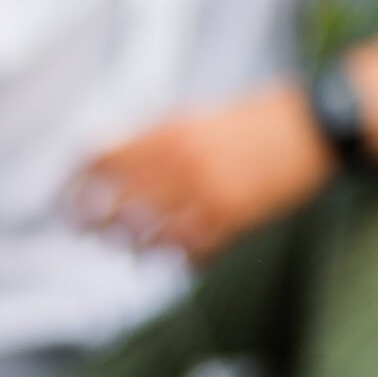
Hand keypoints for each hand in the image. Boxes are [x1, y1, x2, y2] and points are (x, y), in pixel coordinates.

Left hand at [77, 84, 335, 263]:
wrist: (311, 129)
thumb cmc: (254, 122)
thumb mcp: (197, 118)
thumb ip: (157, 141)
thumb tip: (113, 163)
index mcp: (169, 133)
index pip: (103, 160)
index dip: (76, 180)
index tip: (66, 194)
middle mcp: (179, 165)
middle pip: (113, 204)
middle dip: (92, 221)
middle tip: (85, 229)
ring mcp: (203, 196)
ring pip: (145, 237)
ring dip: (133, 245)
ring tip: (131, 246)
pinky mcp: (228, 222)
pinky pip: (185, 253)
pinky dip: (177, 257)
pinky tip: (178, 254)